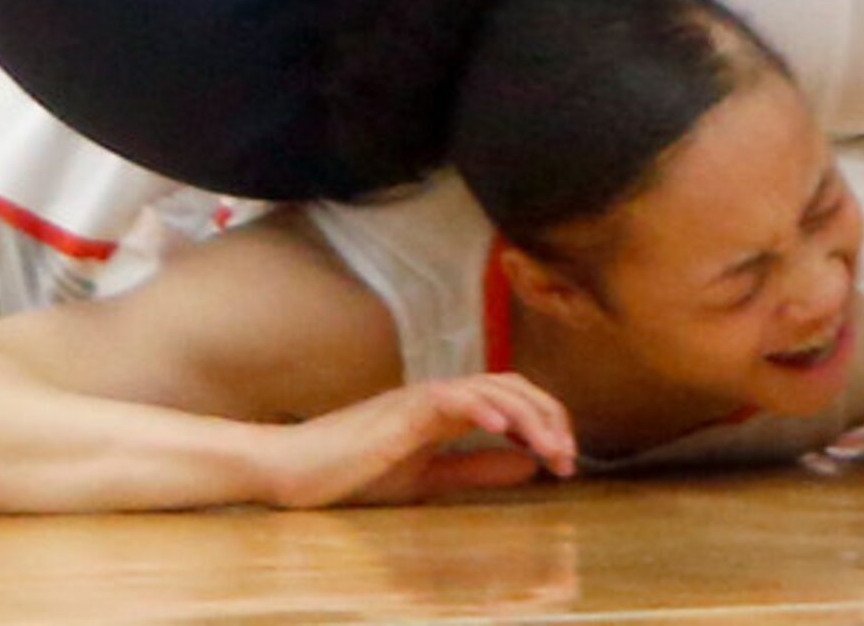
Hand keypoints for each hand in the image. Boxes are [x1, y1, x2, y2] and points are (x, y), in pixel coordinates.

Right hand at [262, 374, 577, 508]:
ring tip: (552, 448)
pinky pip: (449, 400)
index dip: (545, 421)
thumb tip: (527, 464)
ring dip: (528, 417)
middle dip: (548, 417)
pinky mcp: (399, 413)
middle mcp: (438, 396)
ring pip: (489, 389)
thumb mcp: (426, 478)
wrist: (294, 471)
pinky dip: (482, 409)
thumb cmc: (352, 473)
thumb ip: (474, 469)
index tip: (564, 460)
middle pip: (510, 385)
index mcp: (446, 410)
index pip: (511, 398)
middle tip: (569, 458)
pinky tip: (505, 430)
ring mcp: (418, 400)